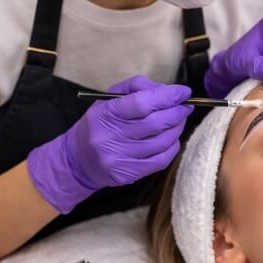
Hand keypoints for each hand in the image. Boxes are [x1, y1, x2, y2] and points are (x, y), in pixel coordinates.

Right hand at [28, 76, 193, 213]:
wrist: (77, 160)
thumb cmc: (98, 124)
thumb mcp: (108, 99)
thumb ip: (136, 88)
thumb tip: (166, 91)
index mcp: (105, 114)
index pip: (142, 103)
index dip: (168, 96)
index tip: (183, 92)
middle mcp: (111, 137)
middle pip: (156, 123)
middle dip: (177, 112)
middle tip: (185, 107)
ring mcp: (120, 158)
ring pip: (162, 142)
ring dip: (177, 128)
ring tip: (178, 121)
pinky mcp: (128, 174)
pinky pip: (161, 160)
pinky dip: (172, 146)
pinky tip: (171, 139)